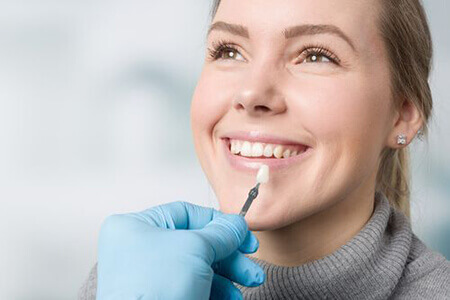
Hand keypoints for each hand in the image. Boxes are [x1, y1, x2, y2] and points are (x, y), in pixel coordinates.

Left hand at [96, 201, 264, 298]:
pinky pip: (191, 287)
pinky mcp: (158, 297)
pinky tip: (231, 298)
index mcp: (136, 226)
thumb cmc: (155, 287)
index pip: (186, 214)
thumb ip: (221, 233)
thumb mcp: (196, 248)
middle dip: (230, 255)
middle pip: (196, 242)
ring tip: (249, 284)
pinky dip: (214, 290)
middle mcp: (139, 249)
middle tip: (251, 267)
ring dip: (228, 276)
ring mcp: (147, 276)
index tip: (244, 235)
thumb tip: (237, 224)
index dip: (219, 222)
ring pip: (197, 267)